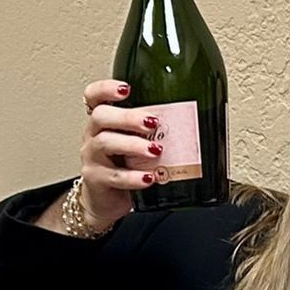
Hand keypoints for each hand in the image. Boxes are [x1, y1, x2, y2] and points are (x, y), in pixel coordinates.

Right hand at [78, 78, 164, 226]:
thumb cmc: (125, 166)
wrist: (107, 201)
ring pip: (105, 143)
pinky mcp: (97, 180)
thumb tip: (197, 120)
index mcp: (103, 122)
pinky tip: (149, 177)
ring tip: (155, 150)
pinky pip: (114, 177)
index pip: (94, 96)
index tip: (126, 89)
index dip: (106, 89)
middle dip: (129, 117)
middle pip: (101, 116)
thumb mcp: (135, 143)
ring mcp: (92, 158)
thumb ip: (152, 131)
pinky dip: (133, 177)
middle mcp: (93, 135)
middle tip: (153, 122)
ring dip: (133, 145)